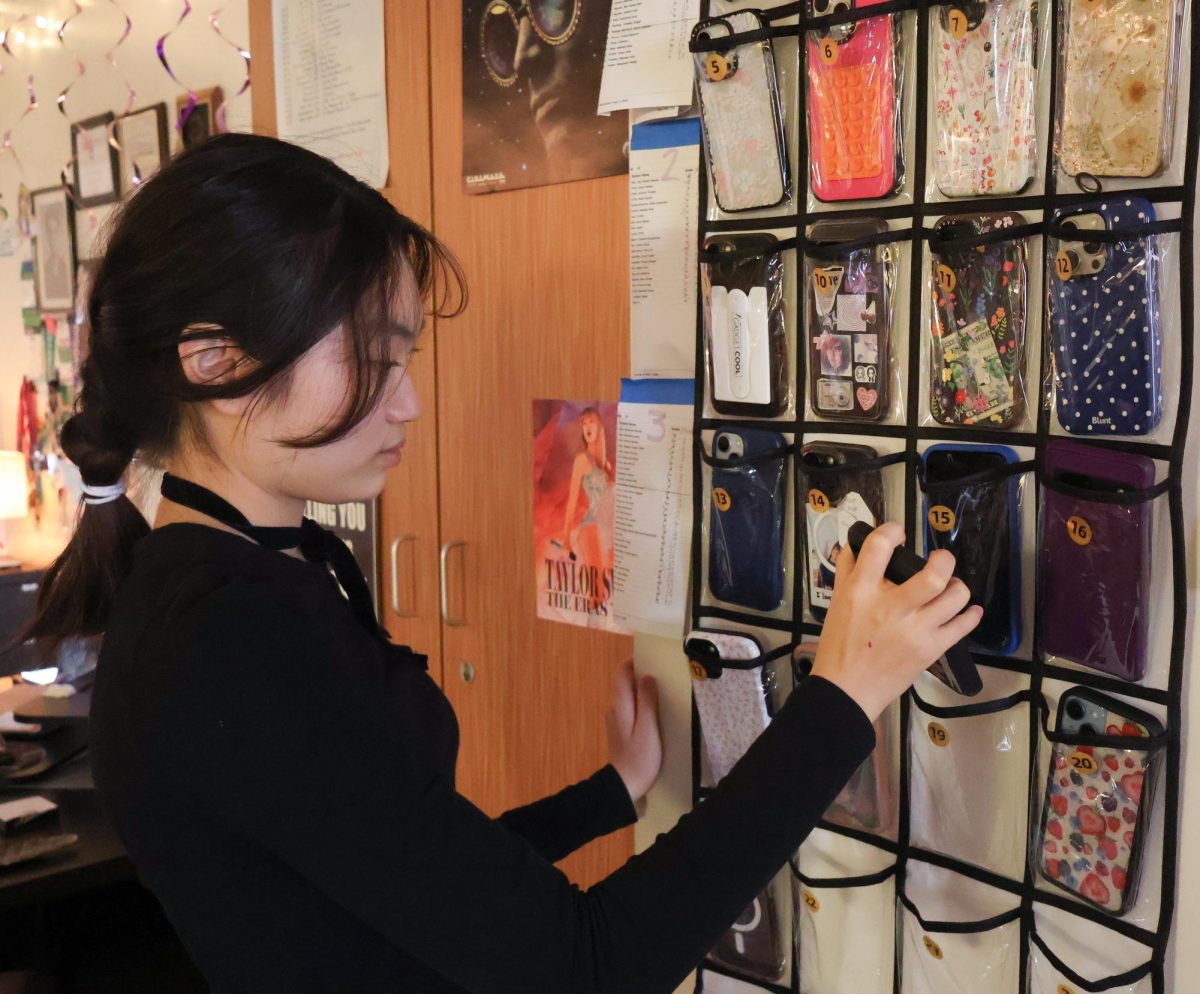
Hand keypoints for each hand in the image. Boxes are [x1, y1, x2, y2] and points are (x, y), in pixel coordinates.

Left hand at [607, 659, 661, 804]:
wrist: (623, 787)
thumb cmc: (639, 758)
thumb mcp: (648, 729)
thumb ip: (647, 701)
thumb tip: (647, 676)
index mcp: (620, 704)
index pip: (622, 672)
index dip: (635, 661)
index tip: (654, 659)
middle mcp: (614, 708)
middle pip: (626, 682)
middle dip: (643, 675)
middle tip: (665, 676)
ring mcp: (616, 719)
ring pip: (629, 696)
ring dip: (644, 691)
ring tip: (665, 693)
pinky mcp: (621, 729)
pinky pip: (631, 708)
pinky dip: (642, 704)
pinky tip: (657, 713)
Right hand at [809, 521, 982, 722]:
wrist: (846, 690)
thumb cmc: (838, 646)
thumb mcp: (836, 603)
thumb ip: (848, 571)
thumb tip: (856, 545)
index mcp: (861, 591)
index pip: (879, 546)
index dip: (892, 530)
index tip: (898, 533)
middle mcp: (890, 607)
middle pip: (933, 574)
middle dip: (943, 560)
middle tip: (941, 560)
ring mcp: (914, 630)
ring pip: (954, 597)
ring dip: (958, 586)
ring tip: (951, 587)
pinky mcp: (930, 650)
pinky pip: (962, 626)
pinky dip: (970, 615)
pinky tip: (969, 610)